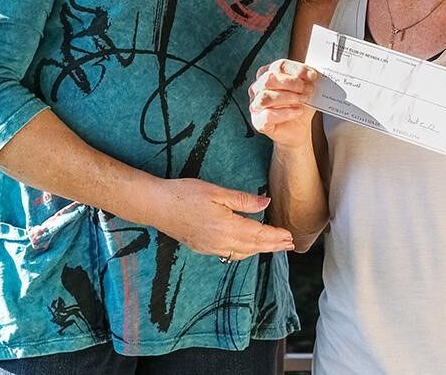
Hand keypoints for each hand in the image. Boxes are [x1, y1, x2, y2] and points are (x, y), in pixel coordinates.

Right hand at [148, 178, 293, 258]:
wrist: (156, 206)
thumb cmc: (185, 194)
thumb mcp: (217, 192)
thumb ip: (243, 200)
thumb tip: (266, 203)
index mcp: (226, 227)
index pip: (258, 235)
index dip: (275, 237)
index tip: (290, 237)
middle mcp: (220, 242)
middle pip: (253, 247)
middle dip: (273, 246)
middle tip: (290, 245)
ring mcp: (210, 247)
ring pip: (242, 253)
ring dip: (260, 250)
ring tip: (274, 246)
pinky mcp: (202, 247)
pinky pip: (230, 254)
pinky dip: (245, 252)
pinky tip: (249, 247)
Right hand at [249, 59, 317, 148]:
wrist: (299, 128)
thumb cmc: (300, 106)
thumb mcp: (306, 89)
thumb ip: (308, 80)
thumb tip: (314, 74)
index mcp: (268, 74)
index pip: (279, 65)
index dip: (297, 69)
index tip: (312, 76)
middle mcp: (258, 88)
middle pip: (269, 78)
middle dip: (292, 83)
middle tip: (308, 89)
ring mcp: (255, 105)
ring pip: (266, 97)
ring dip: (288, 97)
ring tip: (303, 100)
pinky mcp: (258, 122)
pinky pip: (267, 115)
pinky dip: (284, 113)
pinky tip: (297, 112)